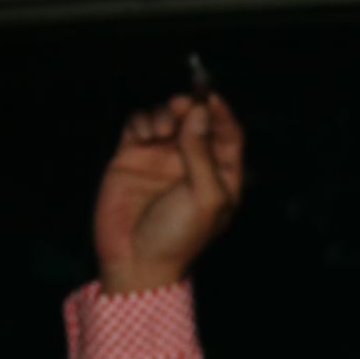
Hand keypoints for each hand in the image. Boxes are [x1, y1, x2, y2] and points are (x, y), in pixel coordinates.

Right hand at [93, 95, 243, 294]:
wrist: (136, 261)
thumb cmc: (179, 236)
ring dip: (164, 114)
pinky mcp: (131, 158)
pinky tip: (143, 135)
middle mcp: (192, 163)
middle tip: (181, 105)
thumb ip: (203, 153)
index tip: (210, 97)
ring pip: (167, 118)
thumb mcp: (205, 196)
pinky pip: (138, 126)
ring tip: (159, 130)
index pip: (228, 134)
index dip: (221, 113)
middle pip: (196, 120)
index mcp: (221, 174)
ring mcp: (161, 159)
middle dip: (190, 107)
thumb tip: (200, 113)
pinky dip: (140, 121)